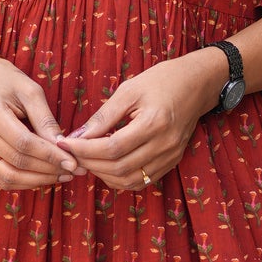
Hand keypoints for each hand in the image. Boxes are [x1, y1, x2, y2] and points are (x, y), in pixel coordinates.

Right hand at [0, 57, 77, 189]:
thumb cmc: (7, 82)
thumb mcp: (30, 92)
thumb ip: (45, 120)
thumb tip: (63, 146)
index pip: (24, 143)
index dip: (50, 156)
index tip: (73, 162)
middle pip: (17, 162)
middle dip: (49, 169)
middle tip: (74, 170)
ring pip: (8, 177)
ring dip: (38, 180)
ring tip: (63, 175)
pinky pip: (2, 179)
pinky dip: (25, 182)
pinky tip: (45, 176)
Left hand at [60, 50, 227, 191]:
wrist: (197, 84)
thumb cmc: (162, 80)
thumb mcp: (129, 90)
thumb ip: (103, 116)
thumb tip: (77, 137)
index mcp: (154, 123)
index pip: (112, 148)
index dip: (84, 150)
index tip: (65, 143)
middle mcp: (165, 145)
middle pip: (119, 168)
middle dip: (89, 163)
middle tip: (70, 152)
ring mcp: (170, 156)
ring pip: (129, 180)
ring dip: (102, 174)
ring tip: (86, 159)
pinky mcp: (172, 162)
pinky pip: (141, 181)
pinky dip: (119, 179)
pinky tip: (106, 166)